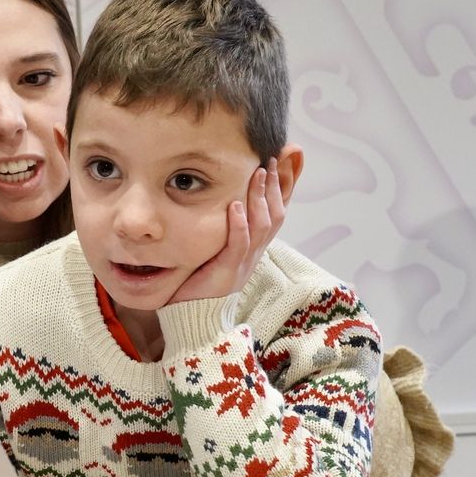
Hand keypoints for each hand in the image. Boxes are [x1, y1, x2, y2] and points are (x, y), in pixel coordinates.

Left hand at [168, 157, 287, 304]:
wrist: (192, 317)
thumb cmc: (199, 282)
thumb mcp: (215, 250)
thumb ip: (223, 229)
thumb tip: (222, 200)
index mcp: (253, 248)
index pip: (275, 213)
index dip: (282, 188)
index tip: (283, 162)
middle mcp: (254, 254)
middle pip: (276, 215)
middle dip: (276, 185)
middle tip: (273, 159)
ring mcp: (244, 263)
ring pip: (263, 226)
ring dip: (260, 198)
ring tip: (258, 173)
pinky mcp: (228, 272)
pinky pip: (238, 245)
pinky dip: (239, 224)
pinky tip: (234, 205)